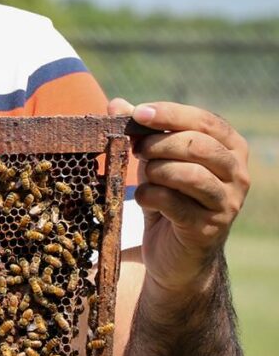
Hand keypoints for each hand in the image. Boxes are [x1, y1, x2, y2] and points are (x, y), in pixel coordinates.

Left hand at [109, 99, 250, 295]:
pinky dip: (150, 196)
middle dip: (158, 144)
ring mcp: (228, 202)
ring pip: (189, 173)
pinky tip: (144, 197)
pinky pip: (174, 203)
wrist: (174, 252)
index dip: (170, 114)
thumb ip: (140, 132)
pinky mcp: (210, 227)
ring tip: (145, 176)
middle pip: (197, 145)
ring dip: (155, 170)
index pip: (205, 120)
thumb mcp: (154, 161)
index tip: (139, 113)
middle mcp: (238, 173)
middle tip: (137, 150)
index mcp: (230, 148)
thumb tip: (117, 103)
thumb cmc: (167, 196)